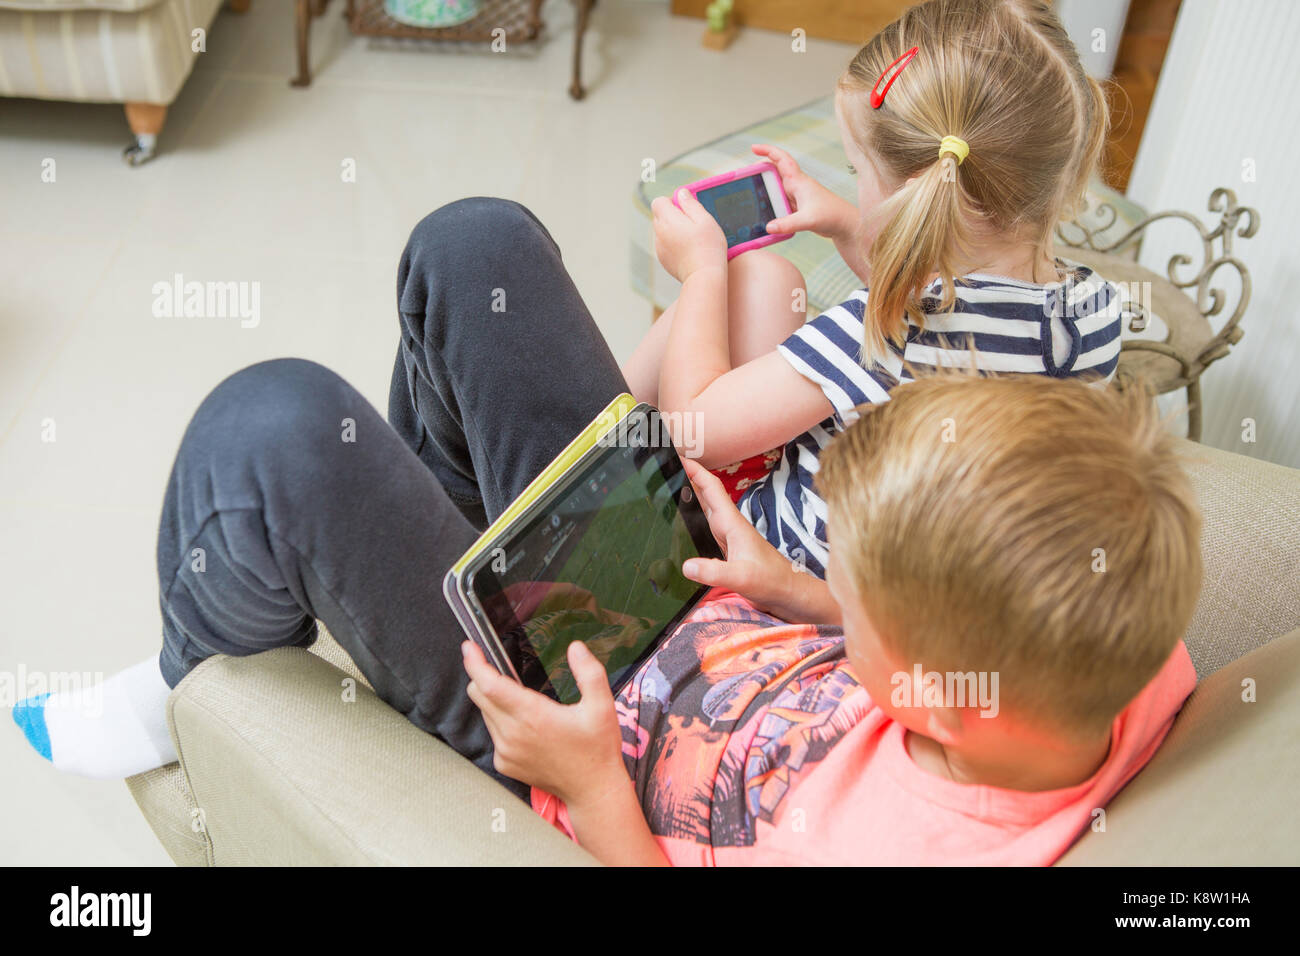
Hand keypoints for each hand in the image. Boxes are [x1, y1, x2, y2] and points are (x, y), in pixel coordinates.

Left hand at [462, 639, 627, 806]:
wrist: (592, 790)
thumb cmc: (597, 749)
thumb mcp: (602, 706)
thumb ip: (589, 672)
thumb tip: (576, 648)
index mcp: (534, 716)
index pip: (490, 685)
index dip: (476, 664)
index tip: (470, 648)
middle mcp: (514, 734)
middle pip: (480, 695)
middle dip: (484, 676)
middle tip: (500, 668)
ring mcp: (506, 752)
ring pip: (485, 714)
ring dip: (494, 700)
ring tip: (523, 701)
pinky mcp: (505, 763)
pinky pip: (493, 733)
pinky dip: (501, 723)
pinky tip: (526, 726)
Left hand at [651, 187, 727, 282]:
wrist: (703, 276)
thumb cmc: (708, 247)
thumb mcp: (705, 219)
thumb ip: (691, 204)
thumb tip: (681, 193)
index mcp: (668, 220)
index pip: (659, 201)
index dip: (672, 201)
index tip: (685, 209)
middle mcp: (659, 233)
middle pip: (659, 215)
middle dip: (672, 215)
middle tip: (692, 223)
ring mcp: (659, 248)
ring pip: (662, 231)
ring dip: (673, 230)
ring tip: (691, 238)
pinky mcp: (663, 260)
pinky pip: (665, 245)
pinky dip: (673, 244)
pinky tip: (688, 250)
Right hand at [681, 459, 840, 624]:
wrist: (788, 593)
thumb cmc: (771, 581)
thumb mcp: (741, 578)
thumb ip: (714, 572)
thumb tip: (686, 566)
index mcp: (732, 524)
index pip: (711, 489)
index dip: (695, 471)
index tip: (678, 457)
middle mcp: (729, 526)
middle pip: (705, 495)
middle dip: (687, 479)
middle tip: (664, 469)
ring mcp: (728, 537)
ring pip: (705, 510)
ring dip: (689, 498)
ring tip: (667, 489)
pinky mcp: (727, 550)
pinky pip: (706, 527)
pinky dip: (693, 519)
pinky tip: (682, 525)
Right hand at [752, 144, 857, 240]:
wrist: (846, 225)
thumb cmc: (832, 216)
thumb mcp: (808, 220)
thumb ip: (787, 224)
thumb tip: (768, 227)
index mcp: (798, 181)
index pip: (781, 159)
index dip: (767, 151)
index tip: (753, 148)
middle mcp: (796, 186)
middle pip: (773, 174)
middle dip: (759, 174)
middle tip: (744, 180)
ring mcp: (797, 197)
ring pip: (775, 190)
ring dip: (763, 194)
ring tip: (750, 202)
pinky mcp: (798, 208)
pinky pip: (780, 204)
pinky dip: (771, 208)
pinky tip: (764, 217)